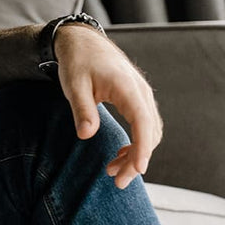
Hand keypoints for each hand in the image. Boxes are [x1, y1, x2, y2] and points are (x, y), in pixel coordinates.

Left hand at [52, 24, 162, 188]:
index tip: (137, 169)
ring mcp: (142, 96)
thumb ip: (82, 109)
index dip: (142, 148)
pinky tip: (121, 154)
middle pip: (150, 132)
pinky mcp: (138, 100)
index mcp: (127, 87)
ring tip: (113, 171)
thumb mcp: (74, 85)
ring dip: (136, 153)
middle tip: (117, 181)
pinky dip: (137, 143)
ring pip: (150, 131)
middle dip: (137, 159)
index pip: (142, 122)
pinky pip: (145, 125)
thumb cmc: (78, 62)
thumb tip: (86, 135)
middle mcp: (141, 92)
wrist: (83, 42)